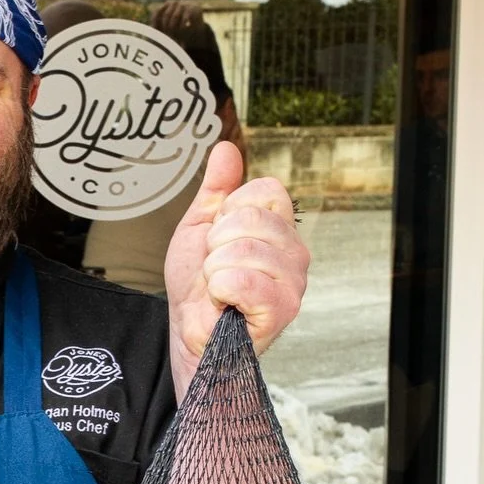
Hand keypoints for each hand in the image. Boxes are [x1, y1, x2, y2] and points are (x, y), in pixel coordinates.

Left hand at [163, 142, 307, 400]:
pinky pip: (243, 280)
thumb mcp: (199, 228)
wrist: (188, 333)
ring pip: (244, 250)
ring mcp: (293, 283)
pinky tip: (225, 303)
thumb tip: (226, 150)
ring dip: (215, 270)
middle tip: (215, 268)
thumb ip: (215, 190)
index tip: (218, 238)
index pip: (266, 190)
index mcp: (280, 229)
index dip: (228, 212)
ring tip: (219, 288)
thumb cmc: (196, 287)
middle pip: (253, 218)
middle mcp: (296, 253)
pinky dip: (221, 291)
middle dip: (217, 243)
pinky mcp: (282, 310)